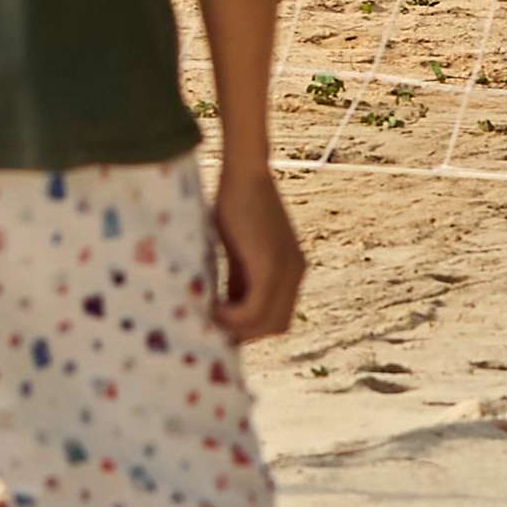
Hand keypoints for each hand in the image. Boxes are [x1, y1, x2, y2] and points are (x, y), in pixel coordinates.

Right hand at [209, 164, 307, 349]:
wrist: (243, 173)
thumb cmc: (235, 206)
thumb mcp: (239, 252)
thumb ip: (239, 279)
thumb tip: (224, 309)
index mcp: (292, 269)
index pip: (279, 317)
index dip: (252, 328)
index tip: (223, 327)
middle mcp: (297, 272)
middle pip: (277, 326)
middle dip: (245, 334)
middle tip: (214, 326)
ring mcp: (287, 270)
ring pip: (268, 323)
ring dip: (237, 329)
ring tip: (209, 317)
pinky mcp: (271, 266)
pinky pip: (255, 310)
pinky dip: (233, 318)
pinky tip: (212, 308)